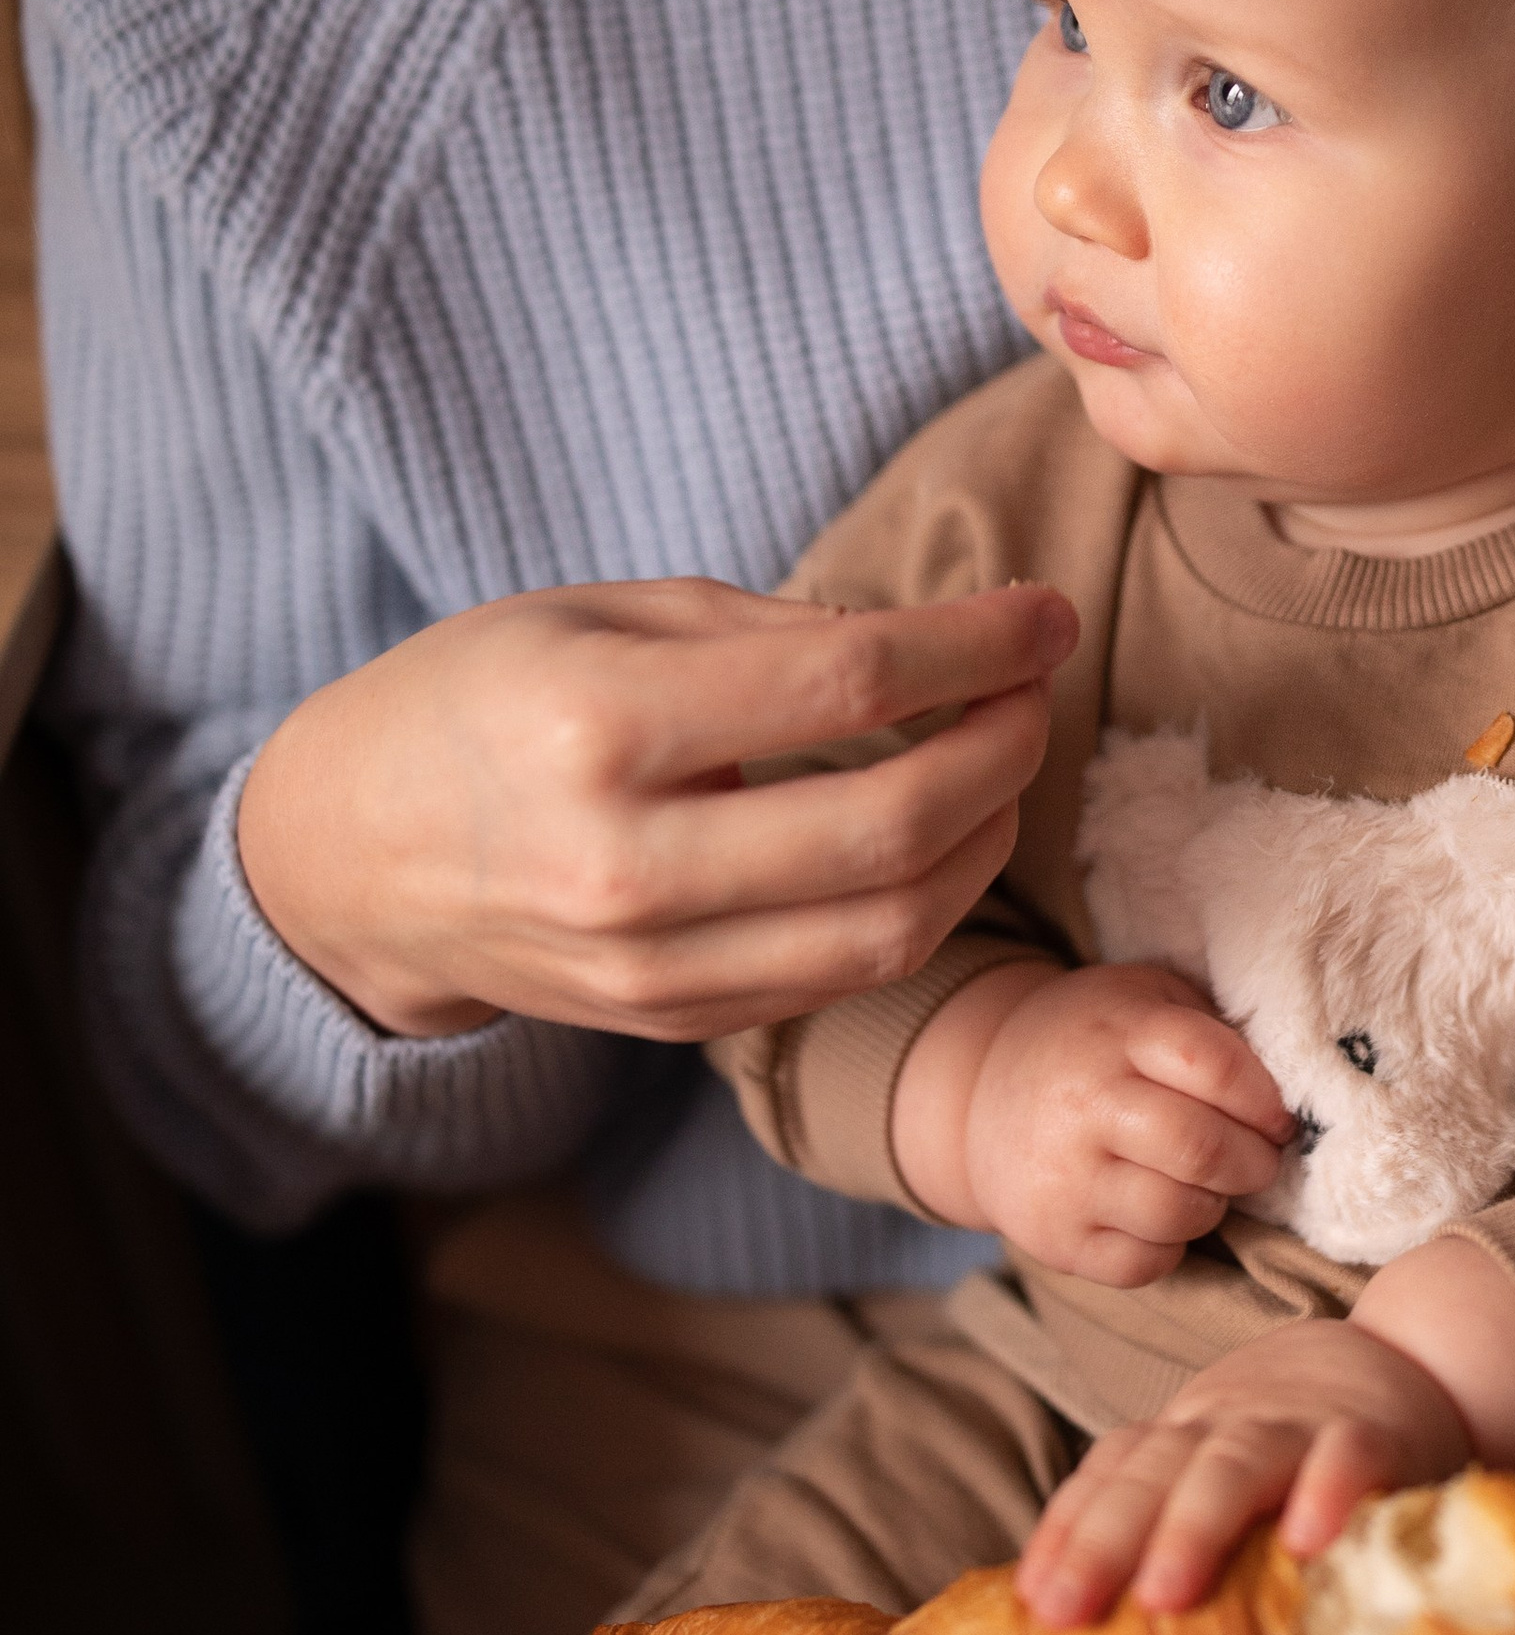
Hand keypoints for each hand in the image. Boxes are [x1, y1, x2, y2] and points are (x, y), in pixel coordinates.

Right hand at [236, 578, 1075, 1038]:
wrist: (351, 858)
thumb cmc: (478, 699)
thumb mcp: (596, 612)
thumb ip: (765, 626)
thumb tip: (927, 640)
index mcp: (601, 728)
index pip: (847, 686)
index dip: (975, 647)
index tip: (1043, 616)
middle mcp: (627, 864)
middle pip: (891, 826)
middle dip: (1004, 752)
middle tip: (1038, 693)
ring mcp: (650, 965)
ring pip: (890, 928)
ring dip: (985, 841)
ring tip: (1004, 765)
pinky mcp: (672, 1022)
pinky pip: (841, 975)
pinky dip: (920, 905)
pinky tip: (939, 836)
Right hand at [895, 961, 1295, 1284]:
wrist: (981, 1094)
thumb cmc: (1094, 1043)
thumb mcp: (1146, 998)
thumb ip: (1214, 1028)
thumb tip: (1296, 1085)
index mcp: (1116, 1033)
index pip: (1211, 1065)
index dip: (1264, 1098)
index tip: (1277, 1116)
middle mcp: (1083, 1104)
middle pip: (1202, 1148)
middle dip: (1255, 1162)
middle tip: (1258, 1159)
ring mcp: (1064, 1177)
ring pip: (1179, 1212)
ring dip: (1215, 1204)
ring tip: (1208, 1185)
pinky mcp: (1055, 1238)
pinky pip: (1145, 1263)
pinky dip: (1172, 1246)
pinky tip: (1163, 1214)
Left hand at [1016, 1316, 1470, 1626]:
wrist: (1411, 1350)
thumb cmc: (1297, 1441)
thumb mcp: (1223, 1462)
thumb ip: (1169, 1518)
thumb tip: (1083, 1620)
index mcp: (1188, 1435)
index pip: (1114, 1471)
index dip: (1069, 1529)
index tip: (1033, 1600)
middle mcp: (1231, 1425)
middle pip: (1155, 1472)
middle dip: (1103, 1539)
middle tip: (1064, 1609)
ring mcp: (1302, 1427)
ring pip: (1237, 1465)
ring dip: (1193, 1526)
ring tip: (1162, 1595)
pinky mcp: (1378, 1436)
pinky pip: (1349, 1458)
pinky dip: (1328, 1492)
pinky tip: (1306, 1543)